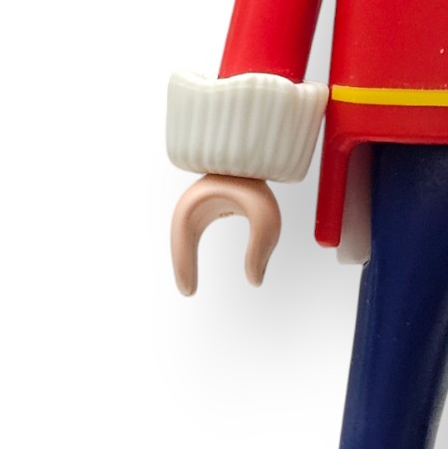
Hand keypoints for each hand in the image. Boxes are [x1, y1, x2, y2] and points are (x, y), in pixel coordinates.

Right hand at [170, 174, 281, 295]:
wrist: (259, 156)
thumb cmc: (262, 183)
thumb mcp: (267, 219)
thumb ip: (261, 249)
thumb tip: (255, 281)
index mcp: (199, 203)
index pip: (182, 241)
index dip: (183, 266)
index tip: (189, 292)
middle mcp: (195, 201)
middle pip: (180, 239)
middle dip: (182, 265)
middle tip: (188, 292)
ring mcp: (203, 201)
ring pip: (186, 235)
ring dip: (185, 257)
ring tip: (189, 284)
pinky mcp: (212, 202)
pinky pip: (196, 230)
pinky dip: (191, 249)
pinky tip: (194, 264)